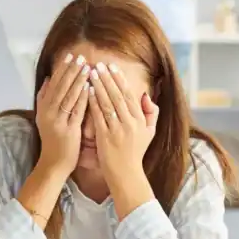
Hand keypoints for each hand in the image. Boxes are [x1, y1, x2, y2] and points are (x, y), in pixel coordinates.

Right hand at [35, 53, 90, 174]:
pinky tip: (89, 87)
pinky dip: (82, 98)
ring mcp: (57, 121)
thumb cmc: (53, 139)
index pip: (53, 83)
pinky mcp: (68, 130)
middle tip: (81, 56)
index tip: (71, 55)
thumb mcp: (43, 117)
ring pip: (68, 96)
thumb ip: (44, 98)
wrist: (53, 163)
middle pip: (60, 87)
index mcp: (43, 108)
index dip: (62, 69)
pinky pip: (76, 110)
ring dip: (78, 80)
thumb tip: (47, 78)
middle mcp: (48, 112)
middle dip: (71, 70)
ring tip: (87, 67)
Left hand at [87, 62, 158, 176]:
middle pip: (117, 96)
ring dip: (99, 86)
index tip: (112, 67)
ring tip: (91, 73)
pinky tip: (88, 91)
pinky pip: (98, 116)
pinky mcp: (105, 137)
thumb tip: (145, 95)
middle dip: (107, 78)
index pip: (128, 95)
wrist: (126, 174)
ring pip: (107, 103)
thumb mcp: (150, 132)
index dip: (119, 79)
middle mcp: (130, 123)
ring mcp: (117, 130)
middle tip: (98, 65)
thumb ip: (151, 112)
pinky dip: (93, 102)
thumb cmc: (136, 152)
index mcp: (140, 120)